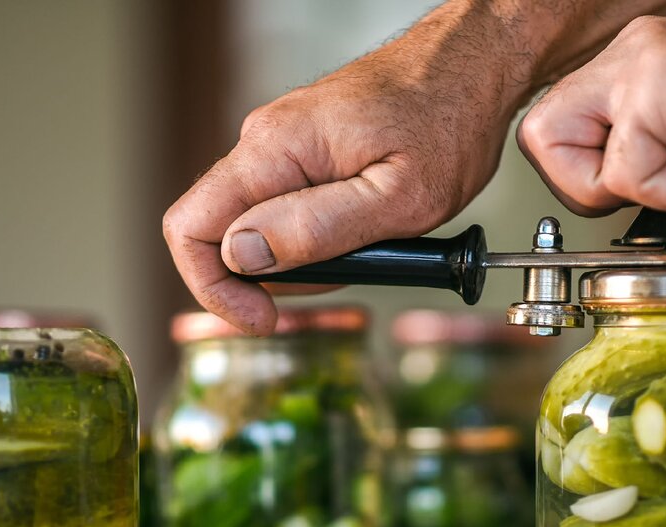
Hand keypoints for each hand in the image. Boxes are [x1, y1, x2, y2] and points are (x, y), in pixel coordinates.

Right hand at [162, 18, 520, 334]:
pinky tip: (367, 228)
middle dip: (274, 278)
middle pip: (221, 234)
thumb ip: (317, 228)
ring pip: (257, 227)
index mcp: (276, 149)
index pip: (190, 227)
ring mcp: (282, 145)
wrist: (474, 68)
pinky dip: (318, 236)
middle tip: (348, 272)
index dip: (214, 289)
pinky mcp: (302, 151)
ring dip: (303, 258)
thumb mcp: (397, 198)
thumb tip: (243, 255)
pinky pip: (285, 208)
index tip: (262, 320)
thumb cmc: (450, 123)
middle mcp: (265, 141)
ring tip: (370, 244)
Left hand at [517, 2, 665, 214]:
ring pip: (569, 157)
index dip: (581, 173)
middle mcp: (627, 57)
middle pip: (538, 139)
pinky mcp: (660, 87)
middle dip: (588, 185)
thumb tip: (624, 192)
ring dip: (633, 185)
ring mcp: (638, 66)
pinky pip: (629, 174)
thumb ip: (650, 149)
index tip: (636, 181)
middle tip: (656, 176)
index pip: (551, 129)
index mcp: (633, 65)